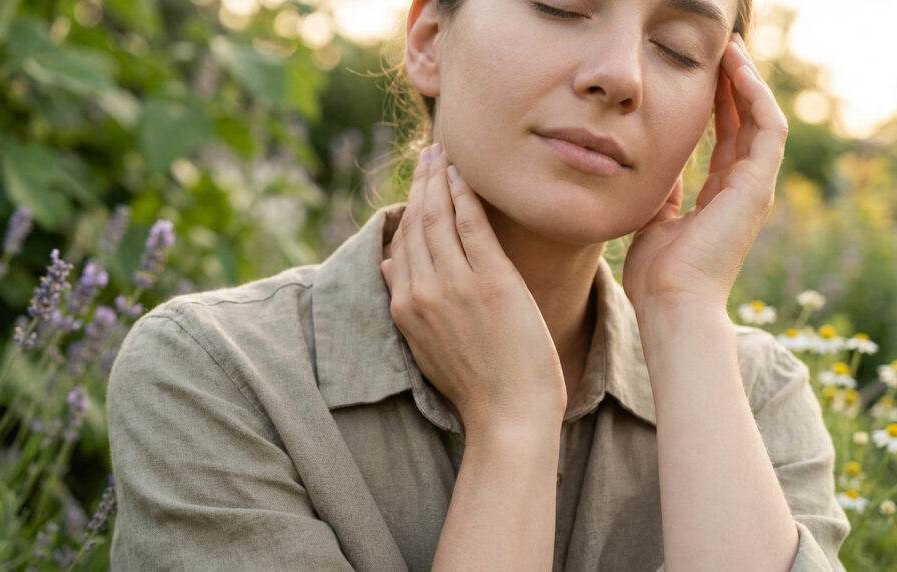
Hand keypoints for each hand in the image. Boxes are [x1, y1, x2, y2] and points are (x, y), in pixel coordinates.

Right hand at [380, 144, 566, 435]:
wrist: (508, 415)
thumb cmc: (475, 386)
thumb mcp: (426, 347)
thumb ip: (406, 304)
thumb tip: (388, 267)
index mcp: (404, 308)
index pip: (402, 243)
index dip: (408, 207)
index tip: (417, 183)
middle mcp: (422, 291)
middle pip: (416, 223)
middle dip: (421, 183)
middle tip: (429, 152)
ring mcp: (455, 284)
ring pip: (438, 217)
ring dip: (439, 179)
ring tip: (443, 152)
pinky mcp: (490, 281)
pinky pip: (471, 224)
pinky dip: (465, 194)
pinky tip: (464, 174)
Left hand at [622, 35, 788, 315]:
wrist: (671, 304)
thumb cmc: (658, 276)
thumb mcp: (654, 224)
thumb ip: (662, 196)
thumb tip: (658, 174)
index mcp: (719, 199)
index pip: (724, 140)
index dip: (716, 106)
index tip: (703, 75)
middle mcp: (742, 190)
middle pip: (745, 124)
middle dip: (734, 86)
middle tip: (724, 50)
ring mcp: (753, 188)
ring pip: (761, 120)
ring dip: (748, 83)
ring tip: (734, 50)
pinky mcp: (757, 186)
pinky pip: (767, 129)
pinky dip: (756, 98)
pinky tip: (740, 72)